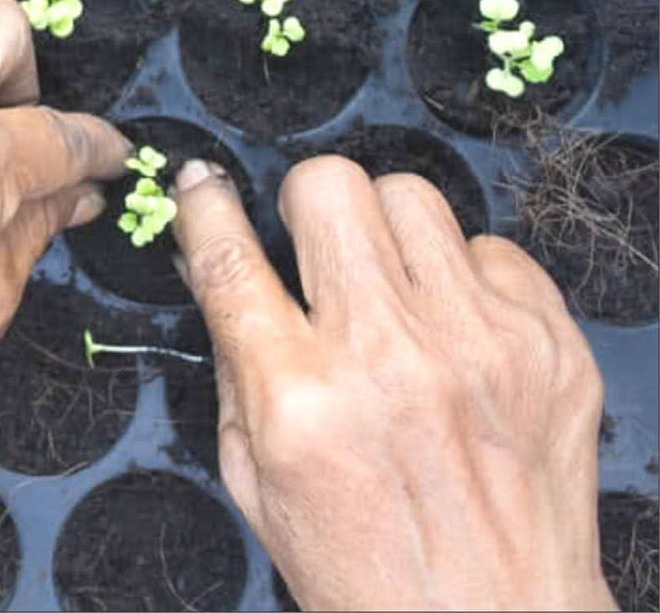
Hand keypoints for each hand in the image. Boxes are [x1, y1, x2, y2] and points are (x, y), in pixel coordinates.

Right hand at [171, 156, 612, 611]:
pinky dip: (463, 276)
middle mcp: (390, 357)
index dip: (205, 205)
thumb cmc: (365, 567)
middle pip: (329, 188)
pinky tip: (455, 328)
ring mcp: (479, 342)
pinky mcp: (547, 343)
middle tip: (314, 243)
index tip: (204, 185)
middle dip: (306, 202)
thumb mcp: (257, 478)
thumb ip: (231, 362)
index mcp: (300, 399)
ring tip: (390, 285)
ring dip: (385, 230)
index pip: (231, 258)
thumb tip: (208, 261)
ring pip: (410, 195)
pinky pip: (491, 246)